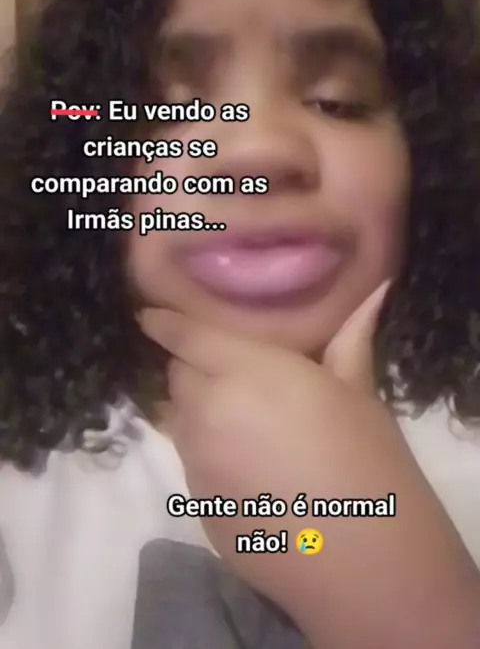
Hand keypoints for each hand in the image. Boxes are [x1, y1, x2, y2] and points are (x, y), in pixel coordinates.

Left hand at [138, 285, 479, 647]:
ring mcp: (198, 462)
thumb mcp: (360, 392)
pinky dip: (207, 453)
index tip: (150, 316)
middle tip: (229, 372)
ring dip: (198, 411)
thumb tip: (372, 291)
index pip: (187, 337)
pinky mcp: (197, 504)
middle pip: (177, 377)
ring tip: (242, 422)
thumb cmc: (370, 461)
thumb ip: (349, 338)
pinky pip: (190, 463)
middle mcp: (209, 411)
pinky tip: (248, 468)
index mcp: (248, 372)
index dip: (164, 323)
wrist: (365, 559)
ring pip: (180, 421)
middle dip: (192, 367)